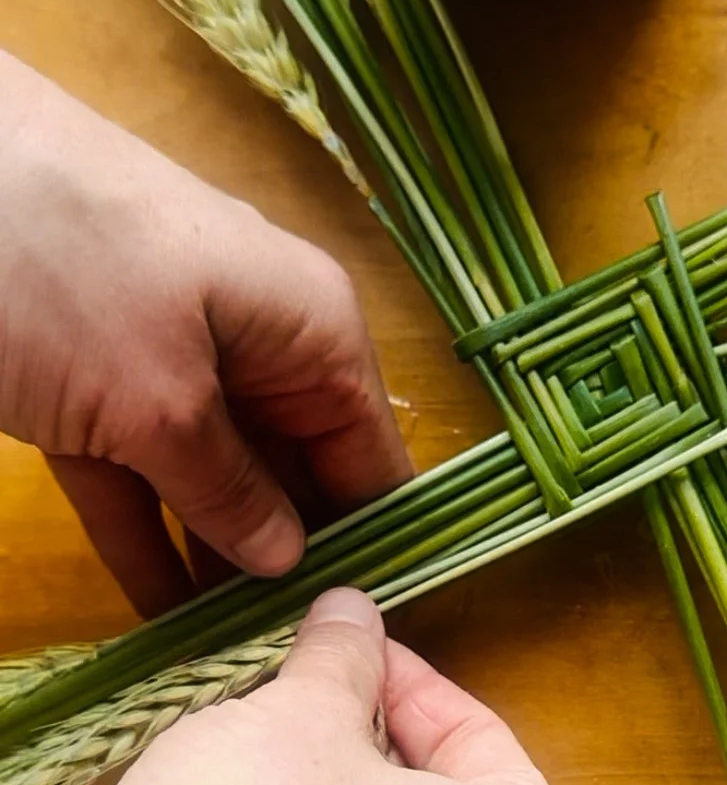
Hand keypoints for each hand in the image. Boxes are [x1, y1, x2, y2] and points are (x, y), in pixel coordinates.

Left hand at [0, 51, 411, 615]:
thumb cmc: (67, 268)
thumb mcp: (157, 399)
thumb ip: (229, 489)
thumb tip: (289, 558)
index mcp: (315, 331)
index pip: (371, 454)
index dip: (371, 540)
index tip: (355, 626)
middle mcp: (264, 343)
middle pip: (298, 470)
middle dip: (286, 559)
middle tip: (274, 656)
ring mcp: (181, 356)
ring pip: (218, 475)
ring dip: (214, 557)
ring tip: (220, 654)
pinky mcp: (102, 376)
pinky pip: (143, 466)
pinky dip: (145, 528)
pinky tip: (154, 610)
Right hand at [123, 589, 545, 784]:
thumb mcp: (299, 722)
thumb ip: (340, 660)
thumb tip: (351, 611)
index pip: (476, 739)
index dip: (417, 681)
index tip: (356, 645)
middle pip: (414, 778)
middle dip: (356, 718)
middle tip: (301, 673)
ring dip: (310, 760)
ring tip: (249, 714)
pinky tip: (228, 765)